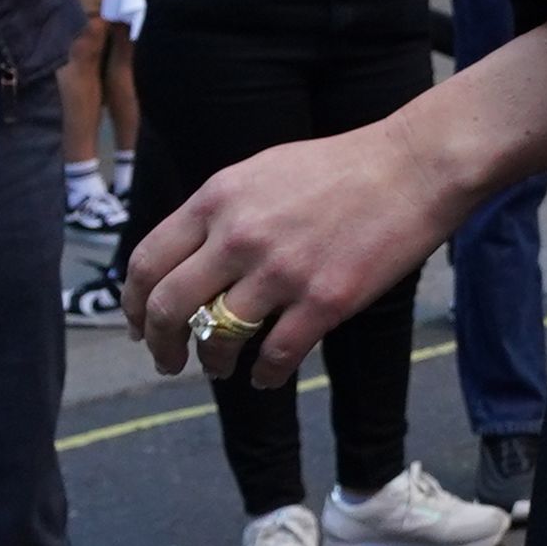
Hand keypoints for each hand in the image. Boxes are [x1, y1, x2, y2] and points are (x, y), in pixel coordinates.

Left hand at [131, 124, 468, 391]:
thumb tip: (187, 260)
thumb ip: (219, 212)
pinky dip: (263, 376)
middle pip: (169, 307)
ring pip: (219, 338)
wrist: (413, 168)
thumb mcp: (260, 172)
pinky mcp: (324, 301)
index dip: (133, 303)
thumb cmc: (341, 168)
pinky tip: (264, 377)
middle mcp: (239, 236)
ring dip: (213, 363)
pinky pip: (276, 356)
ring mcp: (281, 271)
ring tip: (220, 369)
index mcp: (217, 199)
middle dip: (161, 345)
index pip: (146, 261)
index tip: (139, 326)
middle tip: (167, 361)